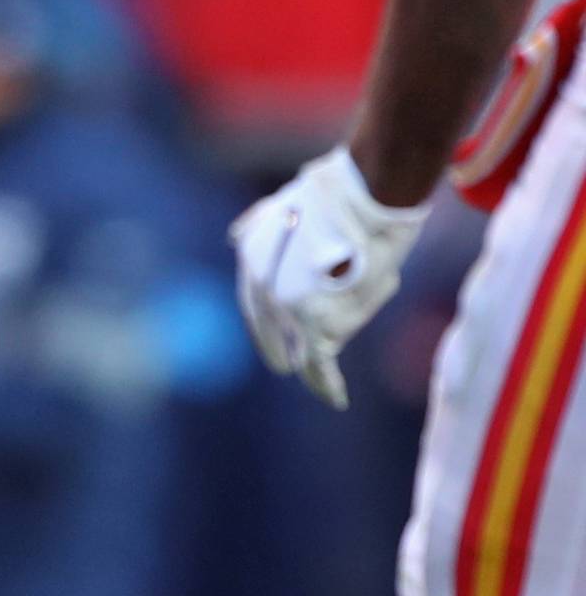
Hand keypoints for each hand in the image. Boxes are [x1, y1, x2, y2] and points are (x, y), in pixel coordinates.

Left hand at [229, 145, 428, 408]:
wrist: (362, 198)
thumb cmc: (334, 196)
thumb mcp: (284, 204)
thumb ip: (257, 224)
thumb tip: (232, 237)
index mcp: (251, 254)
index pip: (254, 300)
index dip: (266, 321)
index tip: (275, 337)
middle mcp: (261, 282)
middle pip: (271, 328)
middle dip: (278, 348)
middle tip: (285, 366)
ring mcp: (285, 305)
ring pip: (305, 344)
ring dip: (318, 359)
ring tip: (327, 376)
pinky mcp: (315, 323)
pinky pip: (319, 365)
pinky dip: (327, 384)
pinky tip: (335, 399)